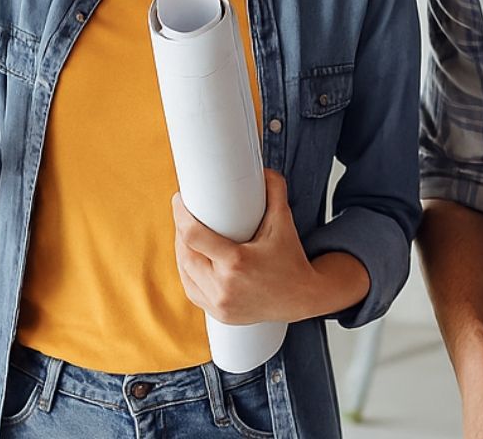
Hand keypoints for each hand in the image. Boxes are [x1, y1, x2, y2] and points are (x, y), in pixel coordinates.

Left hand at [172, 170, 327, 325]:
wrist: (302, 298)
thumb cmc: (291, 259)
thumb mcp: (284, 222)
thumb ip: (275, 192)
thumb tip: (264, 170)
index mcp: (237, 262)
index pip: (194, 236)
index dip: (180, 215)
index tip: (179, 200)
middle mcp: (224, 286)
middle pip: (185, 253)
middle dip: (180, 231)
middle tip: (184, 214)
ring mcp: (219, 303)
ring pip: (185, 272)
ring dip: (181, 250)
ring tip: (186, 233)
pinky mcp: (218, 313)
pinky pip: (191, 290)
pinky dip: (188, 272)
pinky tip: (190, 258)